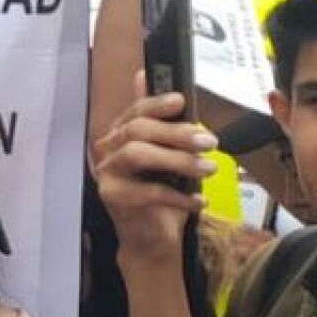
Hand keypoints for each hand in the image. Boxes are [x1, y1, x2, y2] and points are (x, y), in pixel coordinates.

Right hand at [93, 86, 214, 261]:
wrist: (150, 239)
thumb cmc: (160, 196)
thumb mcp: (165, 155)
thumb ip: (158, 121)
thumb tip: (144, 76)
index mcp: (118, 137)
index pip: (134, 112)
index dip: (156, 104)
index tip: (181, 102)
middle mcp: (107, 153)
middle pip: (136, 130)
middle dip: (176, 133)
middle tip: (209, 141)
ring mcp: (107, 176)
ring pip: (137, 155)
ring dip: (178, 160)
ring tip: (208, 169)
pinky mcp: (114, 199)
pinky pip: (148, 192)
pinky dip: (179, 196)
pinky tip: (199, 201)